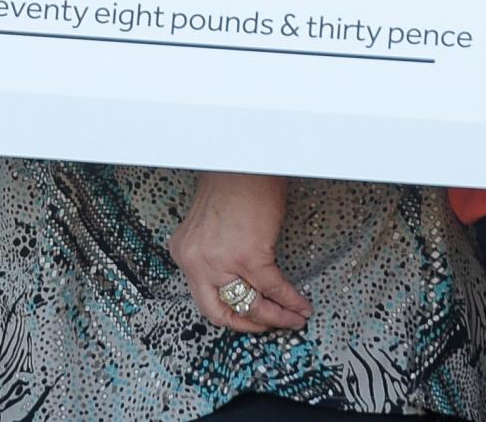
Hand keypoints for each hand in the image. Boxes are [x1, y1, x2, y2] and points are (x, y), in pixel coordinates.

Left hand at [167, 172, 310, 334]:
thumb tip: (240, 280)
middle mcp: (196, 261)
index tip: (249, 319)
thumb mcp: (209, 225)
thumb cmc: (230, 182)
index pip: (204, 299)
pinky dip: (290, 301)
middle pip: (222, 311)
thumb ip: (215, 252)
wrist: (243, 159)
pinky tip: (302, 305)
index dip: (230, 315)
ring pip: (251, 305)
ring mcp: (221, 261)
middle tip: (270, 325)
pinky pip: (273, 289)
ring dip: (276, 317)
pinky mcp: (248, 256)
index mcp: (183, 253)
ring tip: (293, 319)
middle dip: (250, 324)